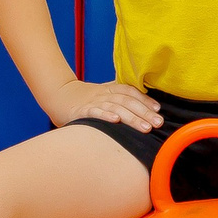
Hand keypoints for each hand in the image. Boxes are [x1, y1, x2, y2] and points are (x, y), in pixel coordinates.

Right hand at [41, 79, 163, 131]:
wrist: (59, 95)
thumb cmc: (87, 99)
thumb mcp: (105, 95)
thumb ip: (121, 98)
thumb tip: (144, 108)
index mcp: (111, 89)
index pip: (131, 92)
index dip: (145, 100)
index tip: (158, 110)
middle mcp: (104, 94)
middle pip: (127, 102)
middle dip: (144, 113)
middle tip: (158, 123)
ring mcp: (93, 102)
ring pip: (116, 108)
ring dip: (132, 118)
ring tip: (145, 128)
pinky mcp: (82, 111)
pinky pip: (95, 112)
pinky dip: (105, 116)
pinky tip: (115, 121)